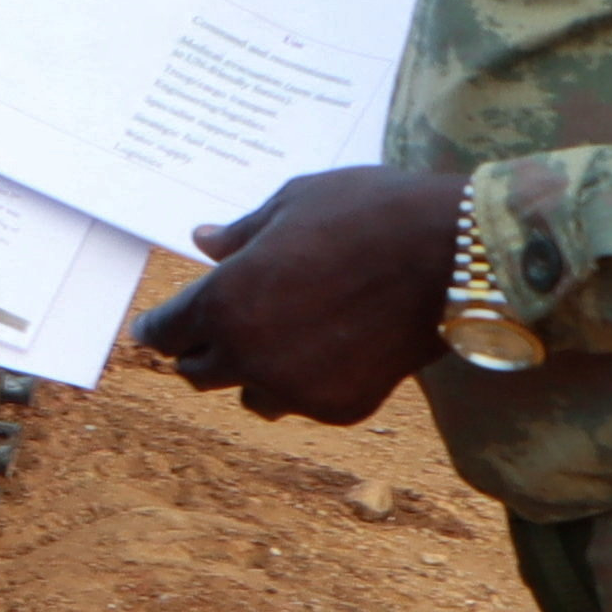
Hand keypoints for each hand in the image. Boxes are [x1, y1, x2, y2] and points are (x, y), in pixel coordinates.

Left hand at [140, 166, 464, 424]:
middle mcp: (250, 353)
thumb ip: (241, 234)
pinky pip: (306, 403)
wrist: (452, 253)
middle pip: (198, 371)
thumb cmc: (367, 212)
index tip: (159, 325)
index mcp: (225, 301)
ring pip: (252, 397)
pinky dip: (309, 383)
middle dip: (201, 349)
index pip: (165, 332)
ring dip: (254, 374)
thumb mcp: (293, 203)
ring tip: (282, 341)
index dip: (159, 326)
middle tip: (220, 328)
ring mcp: (295, 387)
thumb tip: (201, 241)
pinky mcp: (340, 407)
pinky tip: (332, 350)